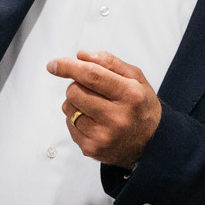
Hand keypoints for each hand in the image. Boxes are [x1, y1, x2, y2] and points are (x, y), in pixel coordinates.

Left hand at [49, 50, 160, 167]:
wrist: (151, 144)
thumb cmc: (140, 106)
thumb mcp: (135, 78)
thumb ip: (109, 62)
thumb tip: (81, 55)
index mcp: (130, 95)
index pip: (91, 75)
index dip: (68, 67)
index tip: (53, 64)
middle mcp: (117, 117)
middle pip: (74, 91)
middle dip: (76, 85)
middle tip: (91, 90)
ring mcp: (103, 136)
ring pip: (68, 108)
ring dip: (75, 103)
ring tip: (95, 107)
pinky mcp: (91, 149)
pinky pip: (69, 125)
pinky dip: (76, 119)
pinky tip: (93, 121)